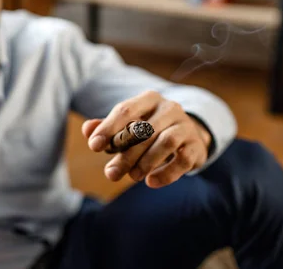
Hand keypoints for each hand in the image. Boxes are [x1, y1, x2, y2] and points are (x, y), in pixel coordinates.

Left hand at [82, 90, 211, 187]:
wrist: (186, 135)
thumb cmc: (148, 130)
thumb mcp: (127, 126)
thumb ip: (106, 127)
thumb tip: (86, 130)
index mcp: (149, 99)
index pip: (126, 110)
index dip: (108, 128)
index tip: (93, 146)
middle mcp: (169, 108)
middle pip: (144, 130)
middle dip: (125, 153)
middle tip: (110, 174)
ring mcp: (185, 125)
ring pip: (165, 142)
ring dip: (145, 162)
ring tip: (132, 177)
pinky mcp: (196, 146)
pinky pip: (182, 159)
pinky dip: (166, 173)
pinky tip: (150, 182)